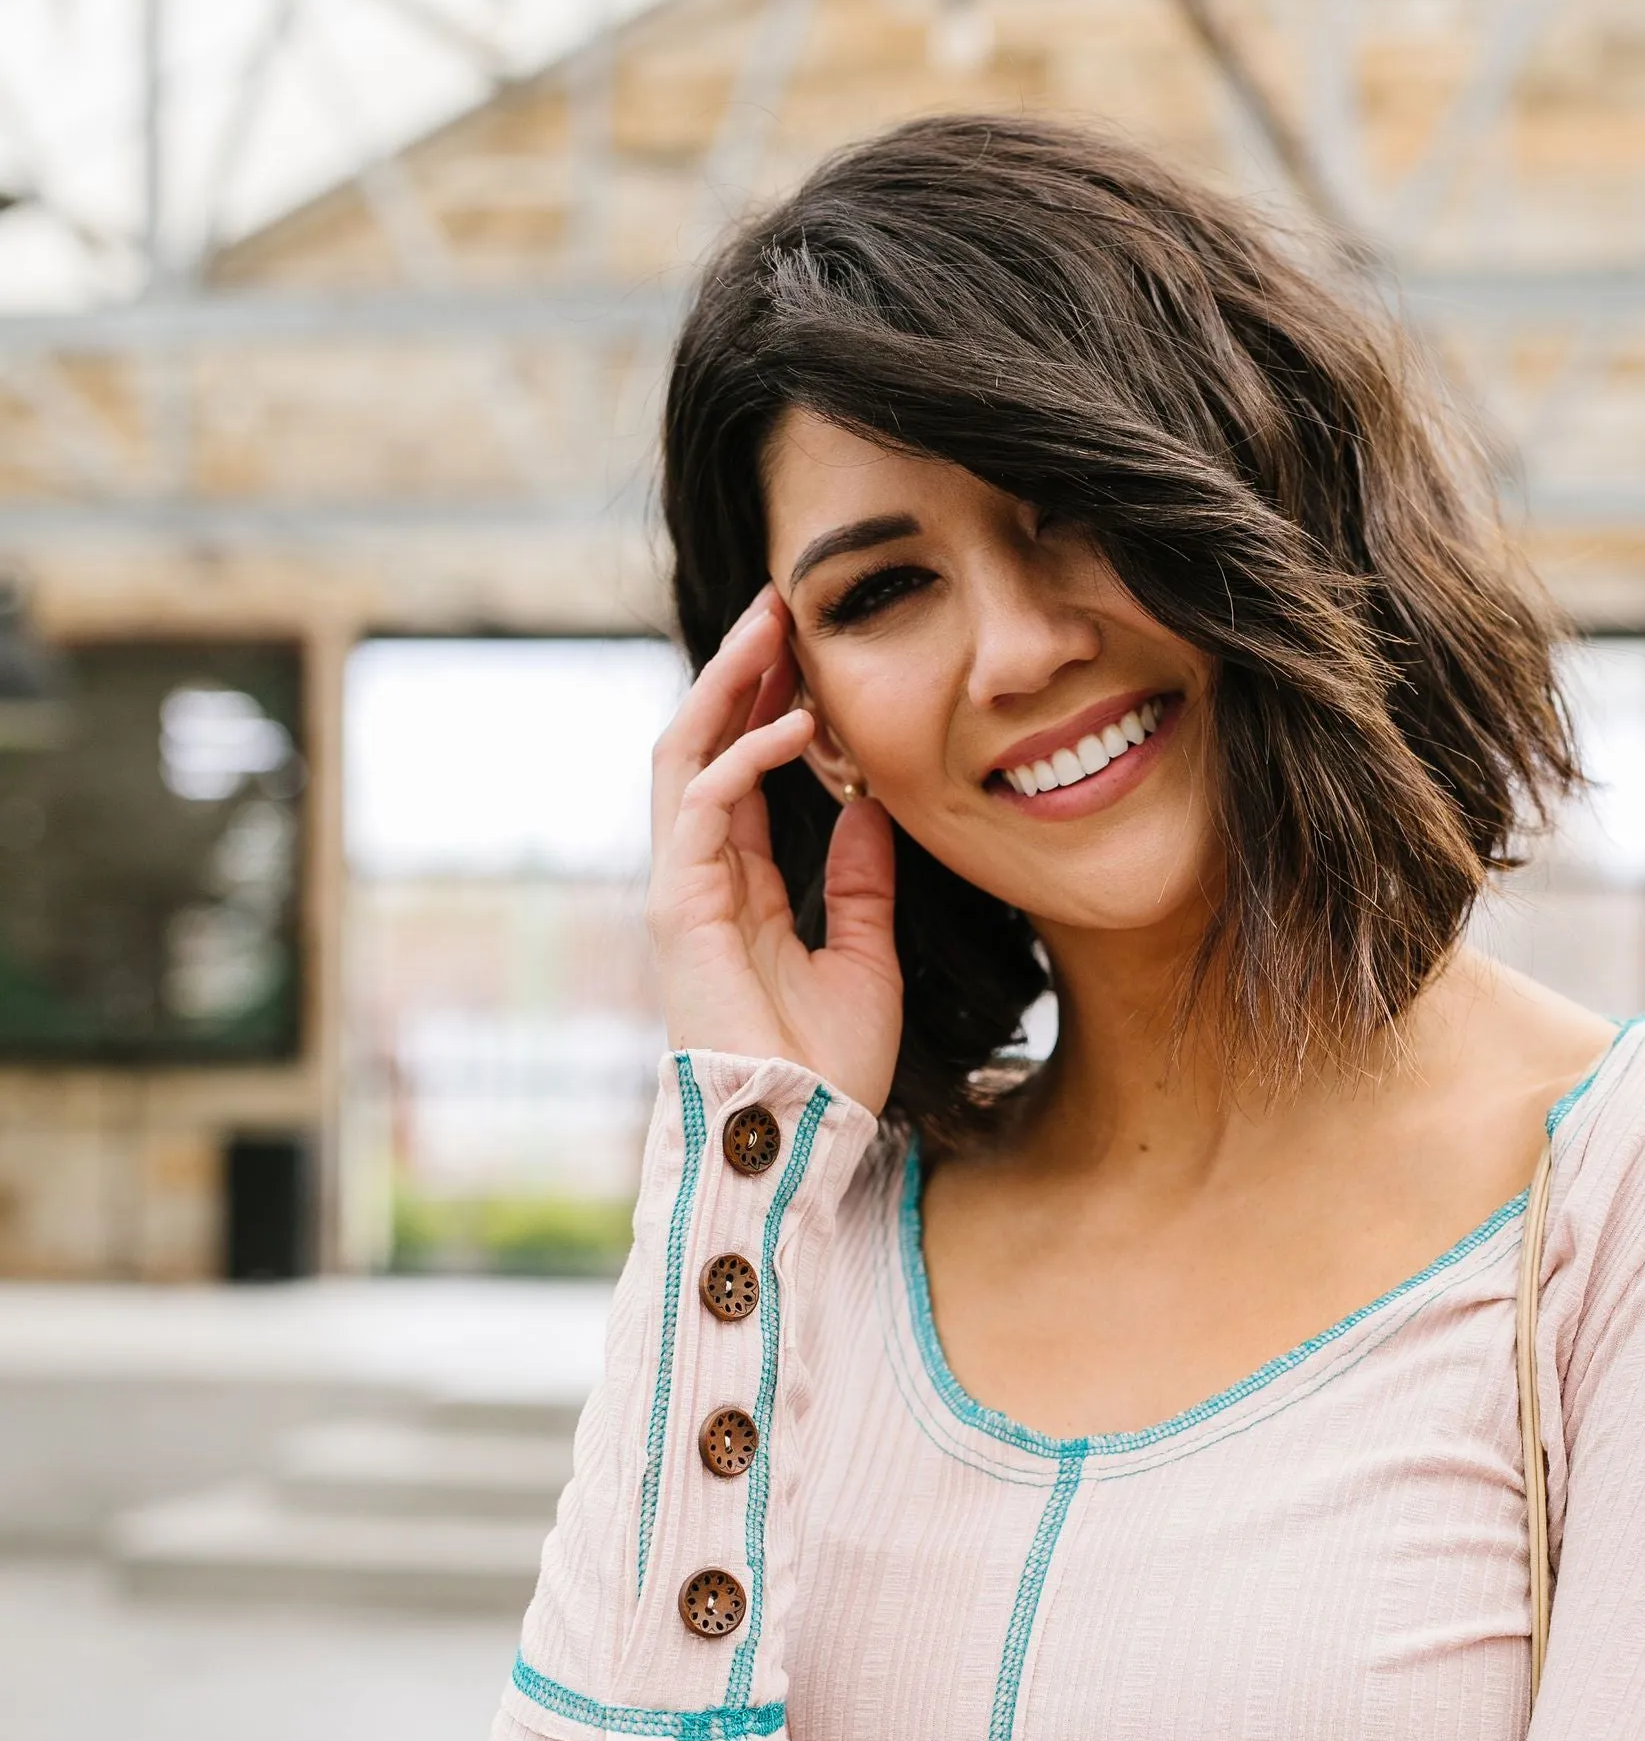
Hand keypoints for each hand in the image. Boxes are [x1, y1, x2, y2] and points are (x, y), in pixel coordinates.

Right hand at [648, 588, 901, 1114]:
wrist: (797, 1134)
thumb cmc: (827, 1069)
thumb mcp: (867, 958)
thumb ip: (862, 883)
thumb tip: (870, 809)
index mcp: (738, 889)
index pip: (741, 775)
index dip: (770, 709)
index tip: (809, 654)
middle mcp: (700, 878)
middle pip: (704, 747)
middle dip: (738, 674)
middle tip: (780, 606)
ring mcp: (682, 888)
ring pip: (686, 755)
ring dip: (726, 687)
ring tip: (770, 628)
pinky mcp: (677, 904)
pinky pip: (701, 803)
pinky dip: (744, 756)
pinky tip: (795, 726)